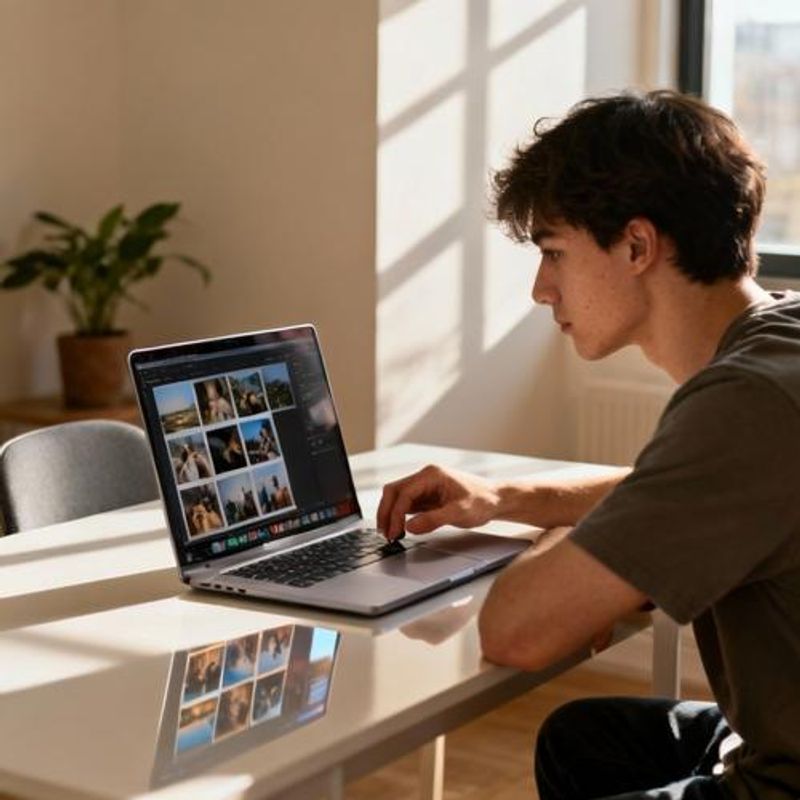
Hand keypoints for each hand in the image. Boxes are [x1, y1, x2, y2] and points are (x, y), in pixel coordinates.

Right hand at [377, 465, 499, 539]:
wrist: (496, 500)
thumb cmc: (482, 501)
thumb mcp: (460, 512)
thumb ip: (434, 519)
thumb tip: (409, 527)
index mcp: (431, 474)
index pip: (404, 493)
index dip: (396, 513)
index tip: (394, 531)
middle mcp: (425, 477)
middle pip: (394, 491)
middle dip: (386, 512)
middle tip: (385, 534)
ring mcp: (424, 486)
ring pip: (397, 497)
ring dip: (390, 514)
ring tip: (388, 533)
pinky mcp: (426, 497)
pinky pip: (406, 504)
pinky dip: (398, 516)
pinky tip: (397, 528)